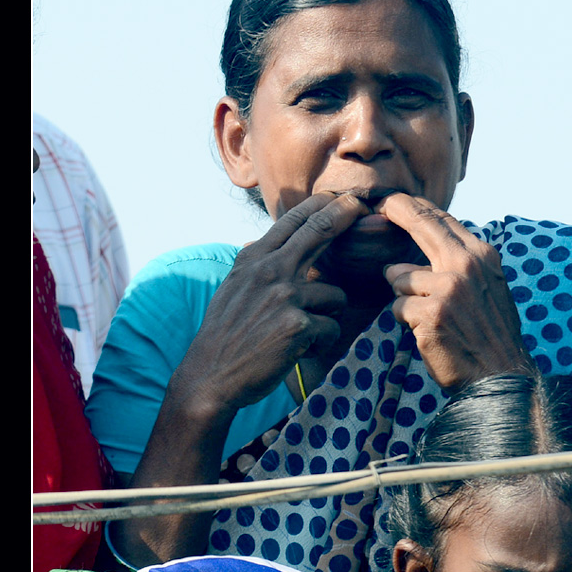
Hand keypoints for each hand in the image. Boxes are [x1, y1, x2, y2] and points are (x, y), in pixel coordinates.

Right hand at [175, 192, 370, 410]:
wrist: (211, 374)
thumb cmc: (224, 334)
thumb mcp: (232, 287)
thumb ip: (252, 265)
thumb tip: (255, 243)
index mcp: (253, 260)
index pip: (290, 221)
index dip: (318, 205)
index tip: (336, 197)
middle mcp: (270, 271)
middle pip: (318, 231)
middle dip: (343, 213)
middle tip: (359, 205)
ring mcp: (285, 296)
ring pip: (335, 296)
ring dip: (325, 318)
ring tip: (300, 334)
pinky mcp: (298, 325)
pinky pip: (331, 328)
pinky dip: (320, 344)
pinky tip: (297, 351)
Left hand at [378, 193, 534, 395]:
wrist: (501, 376)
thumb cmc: (489, 336)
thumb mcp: (484, 290)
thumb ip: (454, 269)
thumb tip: (407, 263)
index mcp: (482, 256)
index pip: (444, 219)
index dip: (415, 207)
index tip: (394, 200)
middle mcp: (467, 264)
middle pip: (422, 223)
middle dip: (396, 209)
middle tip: (378, 204)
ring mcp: (450, 287)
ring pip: (400, 277)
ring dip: (405, 298)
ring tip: (429, 319)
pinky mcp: (432, 312)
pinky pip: (399, 306)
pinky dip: (406, 321)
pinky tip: (427, 333)